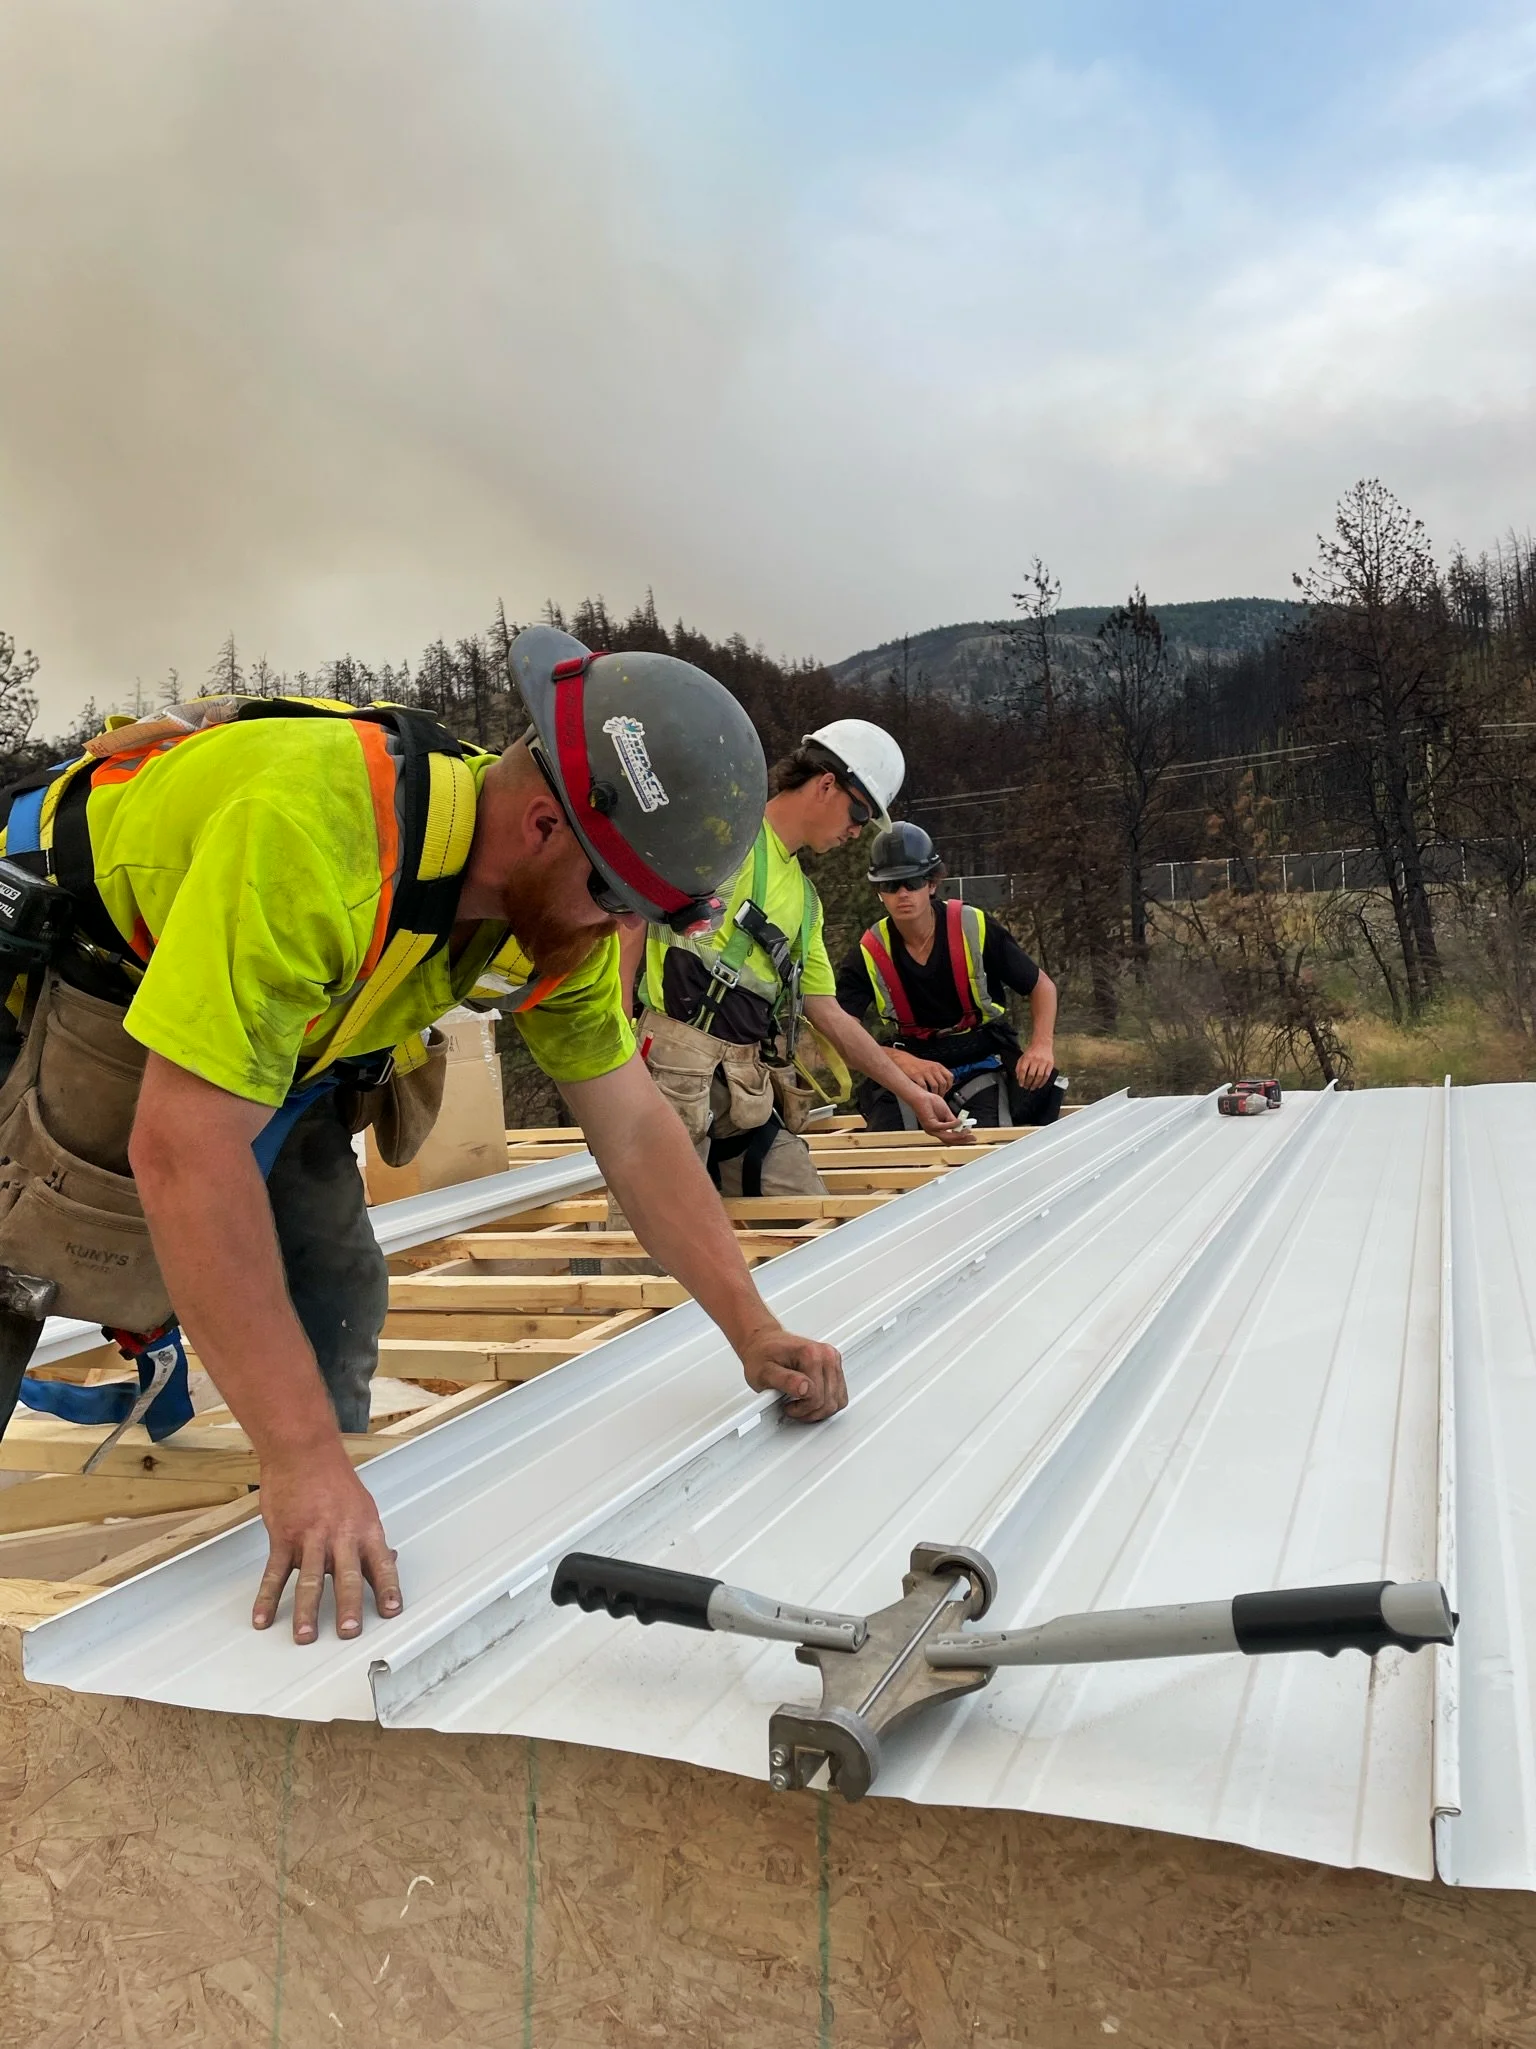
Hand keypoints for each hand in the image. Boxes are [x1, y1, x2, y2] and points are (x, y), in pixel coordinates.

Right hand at [252, 1449, 401, 1642]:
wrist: (302, 1453)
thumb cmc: (334, 1480)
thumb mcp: (364, 1507)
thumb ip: (371, 1540)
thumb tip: (389, 1562)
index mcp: (365, 1529)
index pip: (381, 1564)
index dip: (388, 1588)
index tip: (391, 1611)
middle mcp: (340, 1535)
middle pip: (346, 1575)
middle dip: (348, 1605)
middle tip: (348, 1631)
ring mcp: (310, 1537)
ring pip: (309, 1578)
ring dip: (306, 1610)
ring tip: (305, 1635)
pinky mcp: (283, 1537)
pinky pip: (274, 1572)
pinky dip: (266, 1597)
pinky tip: (262, 1617)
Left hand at [739, 1325, 847, 1421]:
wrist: (763, 1343)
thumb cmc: (762, 1356)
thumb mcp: (764, 1372)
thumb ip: (785, 1381)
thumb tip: (805, 1389)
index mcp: (811, 1354)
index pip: (816, 1397)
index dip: (800, 1409)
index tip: (786, 1406)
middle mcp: (827, 1355)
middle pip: (829, 1402)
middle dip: (809, 1412)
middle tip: (791, 1407)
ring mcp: (833, 1360)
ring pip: (837, 1401)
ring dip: (819, 1410)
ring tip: (800, 1404)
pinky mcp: (836, 1367)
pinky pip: (839, 1396)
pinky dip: (826, 1404)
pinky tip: (810, 1400)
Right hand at [890, 1049, 953, 1092]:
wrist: (904, 1060)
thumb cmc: (917, 1065)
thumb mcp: (931, 1066)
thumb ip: (938, 1073)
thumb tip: (945, 1084)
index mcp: (938, 1066)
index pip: (950, 1077)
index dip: (949, 1086)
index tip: (946, 1091)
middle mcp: (933, 1069)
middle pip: (943, 1083)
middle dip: (942, 1092)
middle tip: (939, 1097)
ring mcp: (925, 1072)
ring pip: (935, 1086)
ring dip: (934, 1094)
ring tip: (932, 1097)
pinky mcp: (917, 1076)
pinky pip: (924, 1087)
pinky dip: (925, 1092)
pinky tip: (924, 1094)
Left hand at [908, 1090, 971, 1141]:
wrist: (919, 1097)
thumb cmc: (930, 1103)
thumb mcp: (945, 1113)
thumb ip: (952, 1120)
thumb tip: (961, 1125)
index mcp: (937, 1130)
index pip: (950, 1139)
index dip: (961, 1139)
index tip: (970, 1137)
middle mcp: (933, 1132)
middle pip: (950, 1141)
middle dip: (962, 1140)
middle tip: (972, 1138)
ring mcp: (931, 1129)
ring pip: (948, 1137)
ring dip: (959, 1135)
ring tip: (967, 1131)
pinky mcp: (930, 1124)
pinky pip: (944, 1127)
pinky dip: (953, 1125)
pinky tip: (959, 1122)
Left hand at [1015, 1041, 1054, 1090]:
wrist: (1042, 1043)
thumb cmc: (1031, 1051)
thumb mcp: (1023, 1057)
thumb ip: (1019, 1067)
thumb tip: (1018, 1078)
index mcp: (1027, 1057)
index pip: (1023, 1070)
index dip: (1022, 1079)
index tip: (1021, 1084)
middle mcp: (1035, 1060)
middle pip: (1031, 1075)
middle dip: (1028, 1083)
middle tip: (1026, 1087)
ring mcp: (1044, 1062)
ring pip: (1039, 1076)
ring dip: (1035, 1084)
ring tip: (1032, 1088)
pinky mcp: (1050, 1064)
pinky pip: (1047, 1075)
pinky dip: (1043, 1082)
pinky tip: (1040, 1085)